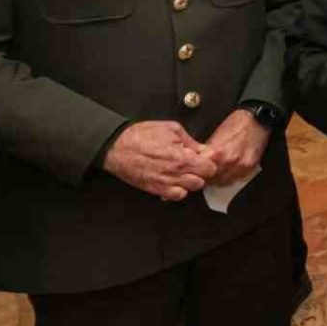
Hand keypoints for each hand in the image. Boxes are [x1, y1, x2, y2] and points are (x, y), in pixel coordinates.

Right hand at [103, 121, 217, 200]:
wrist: (117, 147)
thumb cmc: (142, 135)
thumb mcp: (171, 128)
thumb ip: (190, 140)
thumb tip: (201, 149)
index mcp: (181, 157)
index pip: (209, 169)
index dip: (209, 163)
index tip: (204, 159)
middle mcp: (175, 174)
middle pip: (201, 181)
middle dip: (201, 173)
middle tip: (194, 164)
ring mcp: (164, 184)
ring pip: (190, 190)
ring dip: (190, 182)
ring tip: (184, 172)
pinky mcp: (155, 189)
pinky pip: (174, 197)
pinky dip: (178, 190)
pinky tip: (174, 180)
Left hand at [201, 109, 270, 184]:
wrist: (258, 122)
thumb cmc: (238, 123)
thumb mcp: (216, 133)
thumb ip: (208, 148)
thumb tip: (201, 157)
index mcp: (216, 152)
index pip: (200, 171)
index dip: (196, 170)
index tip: (195, 169)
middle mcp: (228, 162)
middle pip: (210, 179)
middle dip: (205, 176)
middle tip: (203, 173)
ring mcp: (240, 167)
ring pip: (222, 182)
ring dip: (217, 179)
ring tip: (214, 173)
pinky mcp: (249, 168)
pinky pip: (235, 180)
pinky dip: (228, 178)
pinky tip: (226, 172)